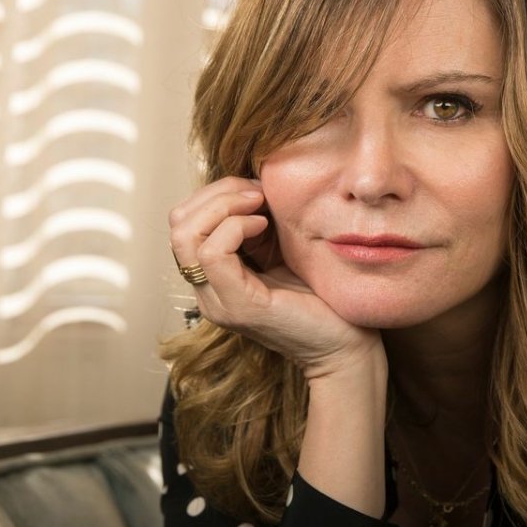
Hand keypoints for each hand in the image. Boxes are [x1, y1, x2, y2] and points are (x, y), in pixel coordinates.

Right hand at [169, 176, 383, 379]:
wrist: (348, 344)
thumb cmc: (323, 296)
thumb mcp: (282, 248)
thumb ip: (258, 223)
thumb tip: (250, 182)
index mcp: (214, 277)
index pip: (184, 221)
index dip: (216, 193)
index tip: (257, 190)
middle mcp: (208, 291)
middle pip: (178, 224)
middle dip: (216, 194)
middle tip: (257, 193)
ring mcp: (219, 301)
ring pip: (185, 236)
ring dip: (224, 206)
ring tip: (260, 207)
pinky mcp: (238, 306)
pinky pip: (212, 254)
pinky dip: (235, 227)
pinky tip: (264, 226)